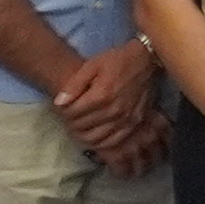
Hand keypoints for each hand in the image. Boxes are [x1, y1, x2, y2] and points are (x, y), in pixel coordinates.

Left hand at [54, 39, 165, 172]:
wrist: (146, 60)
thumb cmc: (117, 60)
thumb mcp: (91, 65)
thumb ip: (74, 85)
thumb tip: (58, 103)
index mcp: (101, 95)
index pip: (72, 113)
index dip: (63, 111)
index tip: (63, 107)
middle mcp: (114, 110)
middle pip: (82, 127)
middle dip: (71, 123)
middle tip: (69, 117)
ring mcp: (126, 119)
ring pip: (96, 138)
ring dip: (83, 135)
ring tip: (79, 127)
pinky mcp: (134, 123)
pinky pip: (113, 142)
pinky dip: (100, 143)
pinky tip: (95, 137)